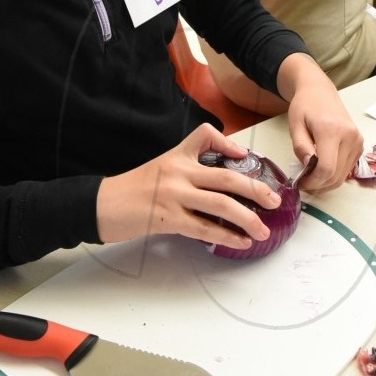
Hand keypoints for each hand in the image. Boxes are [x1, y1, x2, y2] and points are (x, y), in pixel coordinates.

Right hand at [96, 124, 280, 249]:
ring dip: (247, 218)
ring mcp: (175, 194)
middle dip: (256, 189)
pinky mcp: (169, 218)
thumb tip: (218, 183)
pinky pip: (205, 227)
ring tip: (262, 228)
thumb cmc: (132, 188)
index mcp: (178, 155)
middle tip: (274, 200)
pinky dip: (227, 235)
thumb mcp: (161, 166)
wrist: (101, 204)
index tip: (245, 155)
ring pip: (221, 204)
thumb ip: (186, 168)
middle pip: (227, 177)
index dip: (229, 143)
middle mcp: (179, 171)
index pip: (206, 135)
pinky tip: (240, 241)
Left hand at [276, 54, 363, 190]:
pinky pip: (348, 168)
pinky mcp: (360, 145)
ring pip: (343, 176)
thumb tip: (308, 167)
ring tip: (311, 176)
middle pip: (336, 175)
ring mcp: (357, 141)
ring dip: (327, 182)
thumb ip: (301, 147)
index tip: (301, 184)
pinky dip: (335, 174)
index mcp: (331, 130)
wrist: (320, 92)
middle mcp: (349, 136)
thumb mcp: (295, 125)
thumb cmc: (305, 106)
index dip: (313, 182)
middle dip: (318, 185)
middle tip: (304, 183)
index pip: (326, 168)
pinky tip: (322, 168)